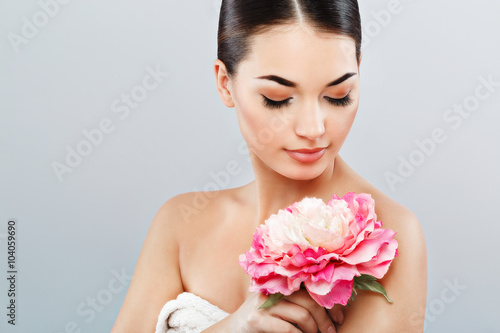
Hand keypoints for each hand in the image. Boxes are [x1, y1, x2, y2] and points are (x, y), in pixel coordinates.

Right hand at [228, 289, 343, 332]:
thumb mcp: (281, 304)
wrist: (232, 330)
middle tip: (332, 332)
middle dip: (326, 319)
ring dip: (315, 331)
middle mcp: (272, 287)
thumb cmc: (263, 319)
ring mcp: (263, 303)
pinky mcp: (256, 319)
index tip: (340, 316)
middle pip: (310, 300)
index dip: (330, 301)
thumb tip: (335, 308)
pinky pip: (288, 329)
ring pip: (303, 315)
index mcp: (280, 280)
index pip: (313, 285)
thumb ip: (299, 299)